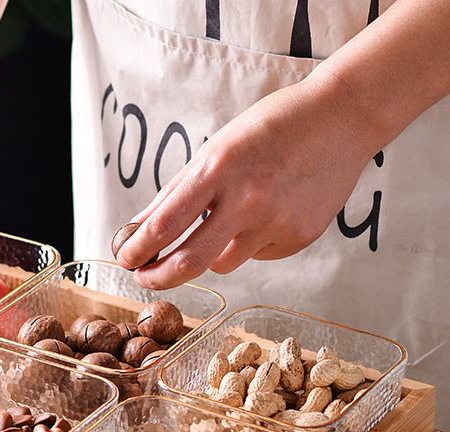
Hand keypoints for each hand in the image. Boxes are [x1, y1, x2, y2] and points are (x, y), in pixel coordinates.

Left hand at [115, 78, 373, 288]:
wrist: (343, 118)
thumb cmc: (273, 128)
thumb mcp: (216, 148)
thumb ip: (176, 192)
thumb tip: (139, 229)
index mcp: (219, 169)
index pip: (163, 225)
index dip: (136, 250)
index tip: (124, 258)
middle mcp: (247, 199)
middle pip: (188, 263)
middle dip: (157, 277)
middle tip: (144, 277)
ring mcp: (276, 222)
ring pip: (221, 263)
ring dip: (210, 252)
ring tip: (233, 216)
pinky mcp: (298, 238)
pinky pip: (256, 256)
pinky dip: (249, 242)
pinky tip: (269, 211)